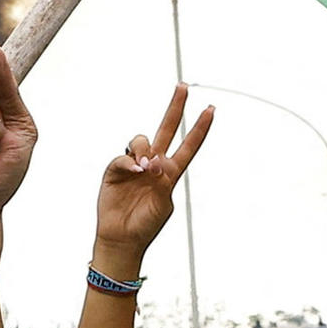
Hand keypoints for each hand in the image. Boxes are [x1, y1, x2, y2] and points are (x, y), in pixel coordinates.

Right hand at [96, 83, 212, 264]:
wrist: (122, 239)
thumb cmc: (145, 226)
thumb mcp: (163, 205)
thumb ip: (162, 182)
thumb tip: (154, 162)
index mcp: (169, 173)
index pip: (188, 146)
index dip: (199, 129)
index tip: (210, 110)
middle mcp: (153, 165)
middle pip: (165, 130)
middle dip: (175, 108)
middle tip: (183, 88)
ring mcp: (134, 166)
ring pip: (142, 141)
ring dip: (145, 148)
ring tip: (146, 166)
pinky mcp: (116, 171)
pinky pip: (122, 158)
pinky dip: (129, 162)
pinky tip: (134, 171)